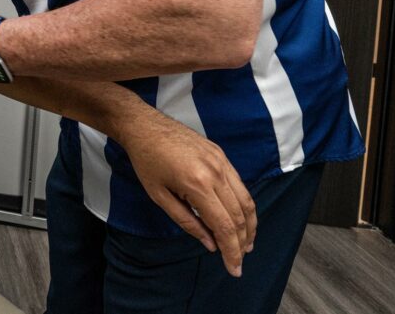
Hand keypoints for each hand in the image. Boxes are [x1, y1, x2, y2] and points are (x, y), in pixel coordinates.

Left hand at [119, 113, 256, 276]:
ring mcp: (221, 162)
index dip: (232, 251)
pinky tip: (239, 217)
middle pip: (239, 215)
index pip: (224, 226)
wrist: (144, 126)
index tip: (234, 269)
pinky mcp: (222, 155)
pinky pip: (239, 184)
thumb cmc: (146, 161)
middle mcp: (215, 172)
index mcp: (197, 185)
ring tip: (245, 244)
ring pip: (246, 200)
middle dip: (242, 242)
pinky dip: (244, 205)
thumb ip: (187, 222)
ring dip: (249, 225)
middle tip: (239, 261)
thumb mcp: (159, 197)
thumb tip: (210, 244)